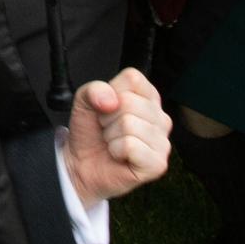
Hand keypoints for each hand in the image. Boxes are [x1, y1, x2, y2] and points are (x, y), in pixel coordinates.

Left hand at [61, 69, 170, 204]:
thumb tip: (111, 100)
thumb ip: (94, 90)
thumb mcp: (85, 101)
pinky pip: (130, 145)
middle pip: (128, 102)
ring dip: (110, 136)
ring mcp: (163, 141)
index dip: (111, 92)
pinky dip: (116, 150)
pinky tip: (119, 156)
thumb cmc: (91, 132)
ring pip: (128, 124)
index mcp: (149, 97)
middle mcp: (161, 117)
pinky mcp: (157, 163)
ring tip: (113, 143)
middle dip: (107, 117)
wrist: (81, 165)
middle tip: (108, 130)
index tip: (107, 108)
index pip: (133, 78)